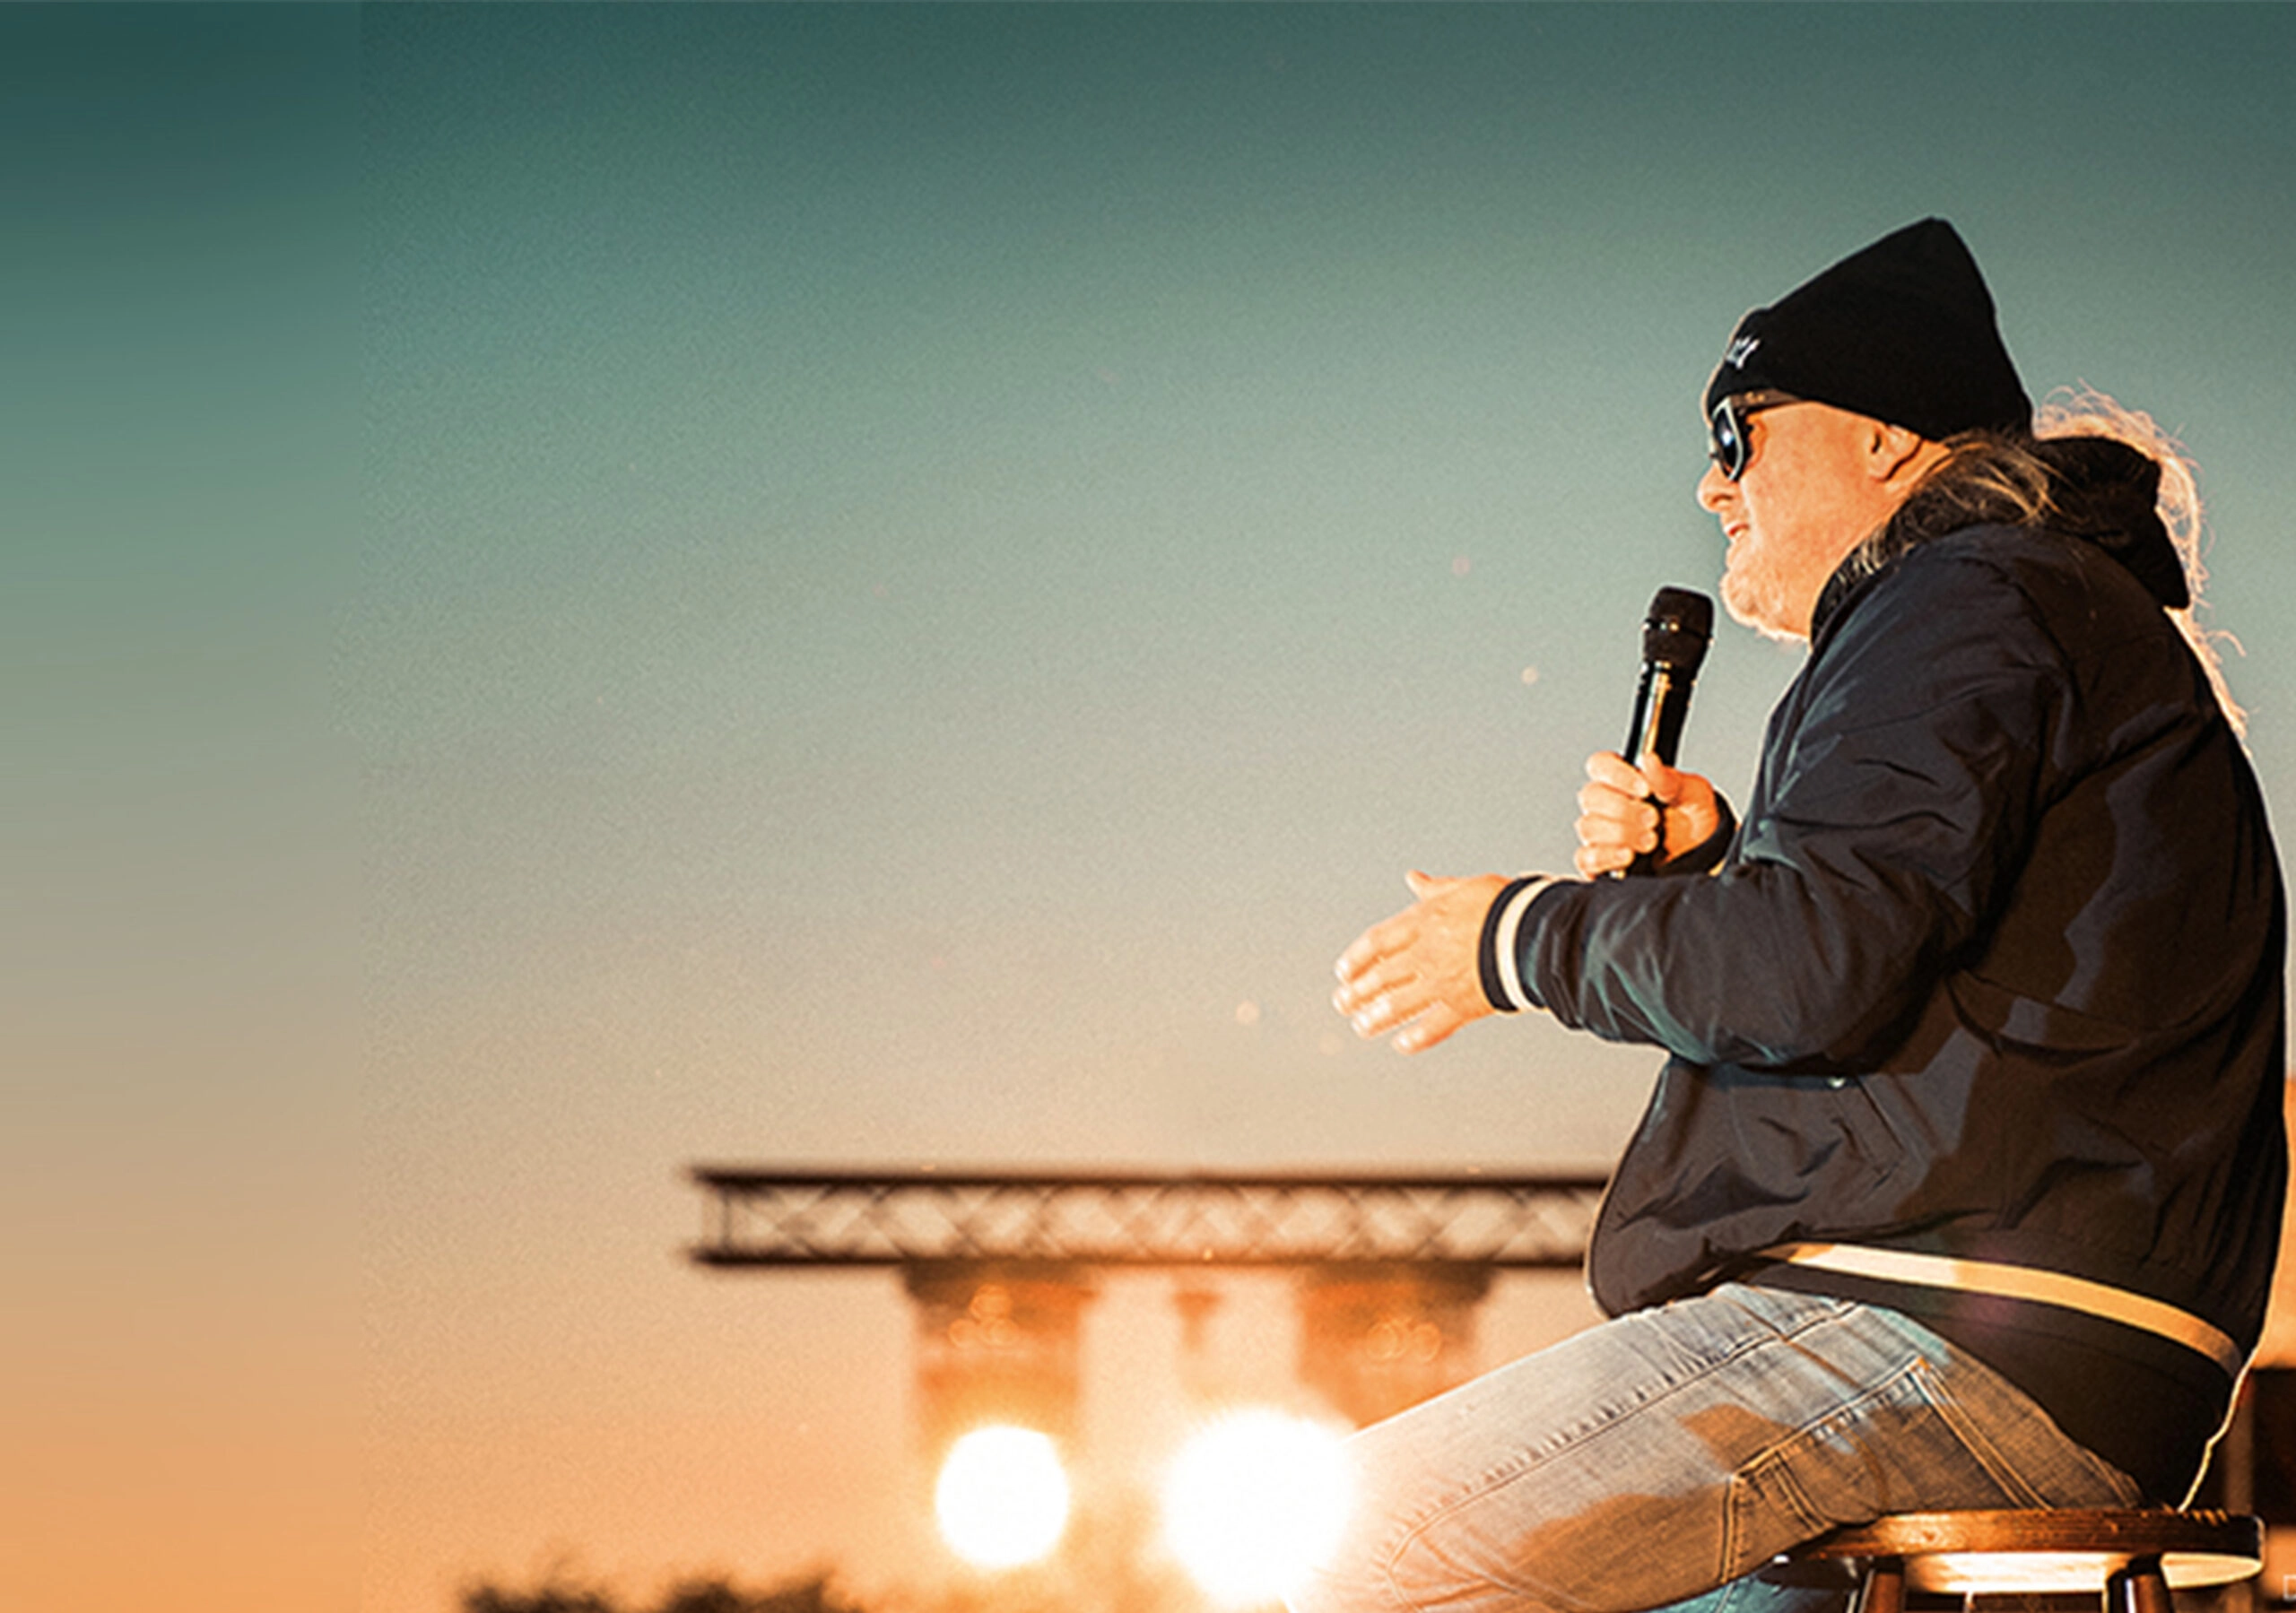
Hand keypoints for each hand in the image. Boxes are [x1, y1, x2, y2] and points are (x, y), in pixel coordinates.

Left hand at [1332, 870, 1507, 1052]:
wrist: (1535, 933)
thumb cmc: (1504, 906)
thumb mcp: (1464, 888)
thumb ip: (1435, 890)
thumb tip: (1413, 879)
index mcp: (1424, 922)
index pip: (1376, 942)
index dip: (1355, 958)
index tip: (1343, 971)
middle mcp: (1426, 954)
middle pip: (1380, 977)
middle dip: (1357, 992)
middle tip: (1342, 1003)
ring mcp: (1442, 983)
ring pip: (1398, 1005)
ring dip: (1376, 1018)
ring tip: (1361, 1026)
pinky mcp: (1464, 1006)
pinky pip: (1432, 1027)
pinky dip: (1415, 1038)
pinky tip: (1401, 1045)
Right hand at [1574, 751, 1720, 877]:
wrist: (1705, 859)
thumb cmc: (1695, 821)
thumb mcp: (1693, 794)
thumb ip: (1670, 779)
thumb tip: (1649, 760)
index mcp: (1626, 780)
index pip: (1601, 765)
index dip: (1617, 775)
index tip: (1644, 789)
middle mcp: (1608, 805)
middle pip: (1591, 796)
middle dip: (1623, 808)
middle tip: (1653, 819)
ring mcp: (1602, 834)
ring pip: (1588, 826)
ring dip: (1620, 833)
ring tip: (1651, 841)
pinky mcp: (1600, 863)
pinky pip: (1586, 858)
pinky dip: (1606, 857)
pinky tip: (1628, 856)